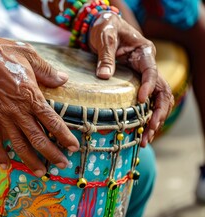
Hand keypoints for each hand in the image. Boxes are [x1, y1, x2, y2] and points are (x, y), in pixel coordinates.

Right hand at [0, 36, 78, 176]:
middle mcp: (17, 110)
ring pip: (19, 144)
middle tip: (62, 165)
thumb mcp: (29, 55)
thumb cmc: (2, 53)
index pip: (52, 121)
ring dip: (30, 160)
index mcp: (31, 95)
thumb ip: (47, 71)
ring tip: (41, 173)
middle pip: (38, 138)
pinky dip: (0, 154)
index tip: (73, 147)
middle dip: (52, 154)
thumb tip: (64, 79)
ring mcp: (1, 116)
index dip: (64, 136)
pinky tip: (6, 165)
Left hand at [88, 12, 173, 146]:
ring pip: (157, 101)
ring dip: (154, 120)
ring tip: (146, 139)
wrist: (104, 27)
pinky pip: (145, 103)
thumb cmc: (106, 29)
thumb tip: (104, 76)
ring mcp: (143, 76)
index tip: (140, 100)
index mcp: (144, 52)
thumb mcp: (104, 37)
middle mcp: (148, 66)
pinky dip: (145, 118)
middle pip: (162, 91)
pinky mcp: (135, 84)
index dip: (148, 86)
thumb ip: (105, 56)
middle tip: (149, 130)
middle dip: (158, 113)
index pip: (152, 71)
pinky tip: (139, 133)